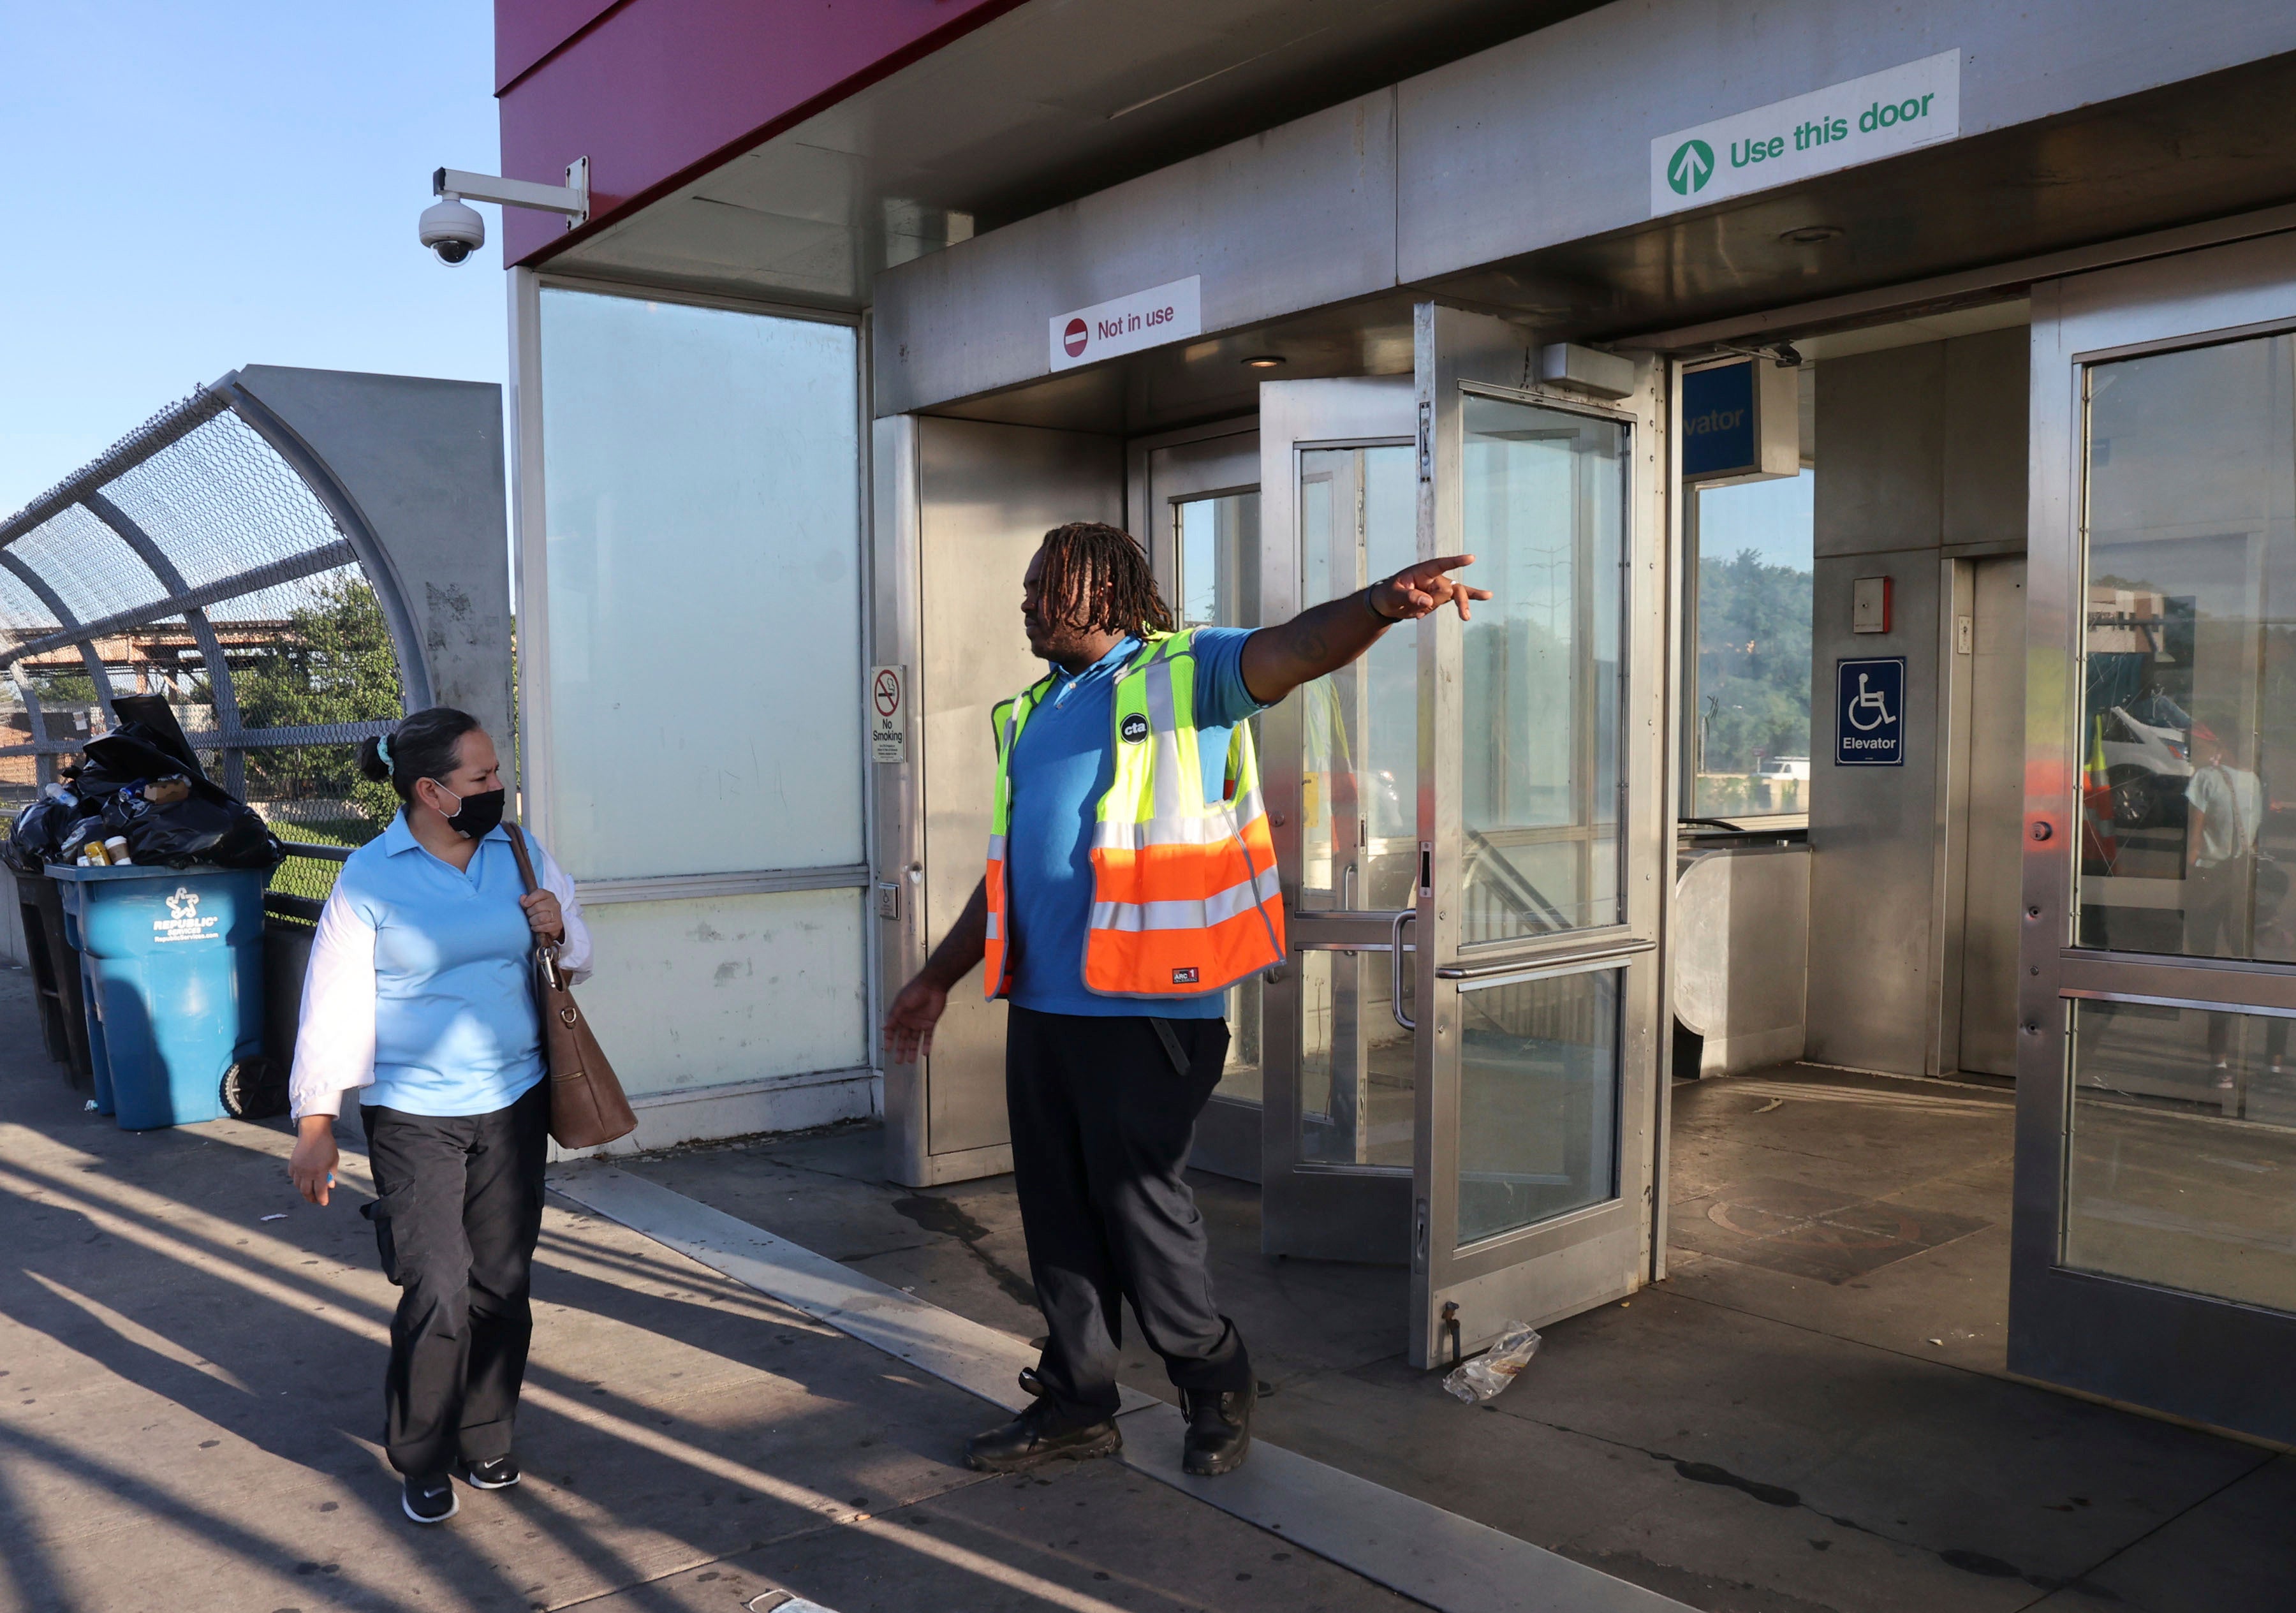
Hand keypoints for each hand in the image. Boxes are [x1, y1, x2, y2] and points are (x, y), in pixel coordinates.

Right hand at [289, 1116, 338, 1206]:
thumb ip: (331, 1175)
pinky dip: (297, 1181)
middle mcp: (307, 1172)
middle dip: (311, 1198)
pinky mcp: (292, 1164)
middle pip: (306, 1191)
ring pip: (298, 1186)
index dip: (322, 1199)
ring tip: (310, 1191)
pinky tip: (303, 1180)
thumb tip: (330, 1186)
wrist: (313, 1132)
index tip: (324, 1203)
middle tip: (316, 1200)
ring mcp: (298, 1168)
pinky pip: (293, 1177)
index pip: (320, 1191)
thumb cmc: (326, 1145)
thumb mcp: (333, 1160)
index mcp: (320, 1172)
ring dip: (304, 1190)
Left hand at [520, 888, 564, 943]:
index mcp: (548, 896)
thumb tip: (523, 898)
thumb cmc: (539, 912)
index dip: (530, 899)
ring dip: (533, 921)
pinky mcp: (557, 925)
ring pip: (541, 918)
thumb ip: (526, 900)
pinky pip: (543, 927)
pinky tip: (536, 927)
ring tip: (533, 922)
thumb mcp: (532, 904)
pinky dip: (537, 928)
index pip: (540, 893)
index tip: (525, 904)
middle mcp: (555, 904)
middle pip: (537, 907)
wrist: (550, 924)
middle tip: (530, 915)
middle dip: (530, 913)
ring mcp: (557, 914)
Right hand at [883, 973, 950, 1064]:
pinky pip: (928, 1037)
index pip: (893, 1031)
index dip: (889, 1040)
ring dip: (912, 1050)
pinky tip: (924, 1054)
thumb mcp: (901, 1003)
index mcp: (900, 1015)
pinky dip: (927, 1045)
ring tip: (910, 1062)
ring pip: (915, 1040)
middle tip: (898, 1061)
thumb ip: (893, 1017)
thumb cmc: (914, 992)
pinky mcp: (930, 1023)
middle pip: (904, 1038)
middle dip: (901, 1049)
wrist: (933, 986)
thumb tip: (883, 1028)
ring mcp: (920, 1023)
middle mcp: (909, 1021)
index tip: (887, 1050)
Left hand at [1370, 555, 1492, 621]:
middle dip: (1460, 600)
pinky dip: (1463, 605)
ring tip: (1467, 617)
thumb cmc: (1389, 594)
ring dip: (1461, 606)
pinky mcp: (1440, 599)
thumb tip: (1428, 601)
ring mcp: (1439, 589)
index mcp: (1423, 571)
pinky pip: (1456, 601)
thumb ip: (1409, 596)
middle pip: (1453, 587)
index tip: (1471, 558)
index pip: (1441, 564)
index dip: (1455, 562)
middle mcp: (1434, 579)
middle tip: (1465, 616)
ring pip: (1457, 595)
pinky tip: (1485, 596)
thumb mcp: (1394, 595)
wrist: (1388, 604)